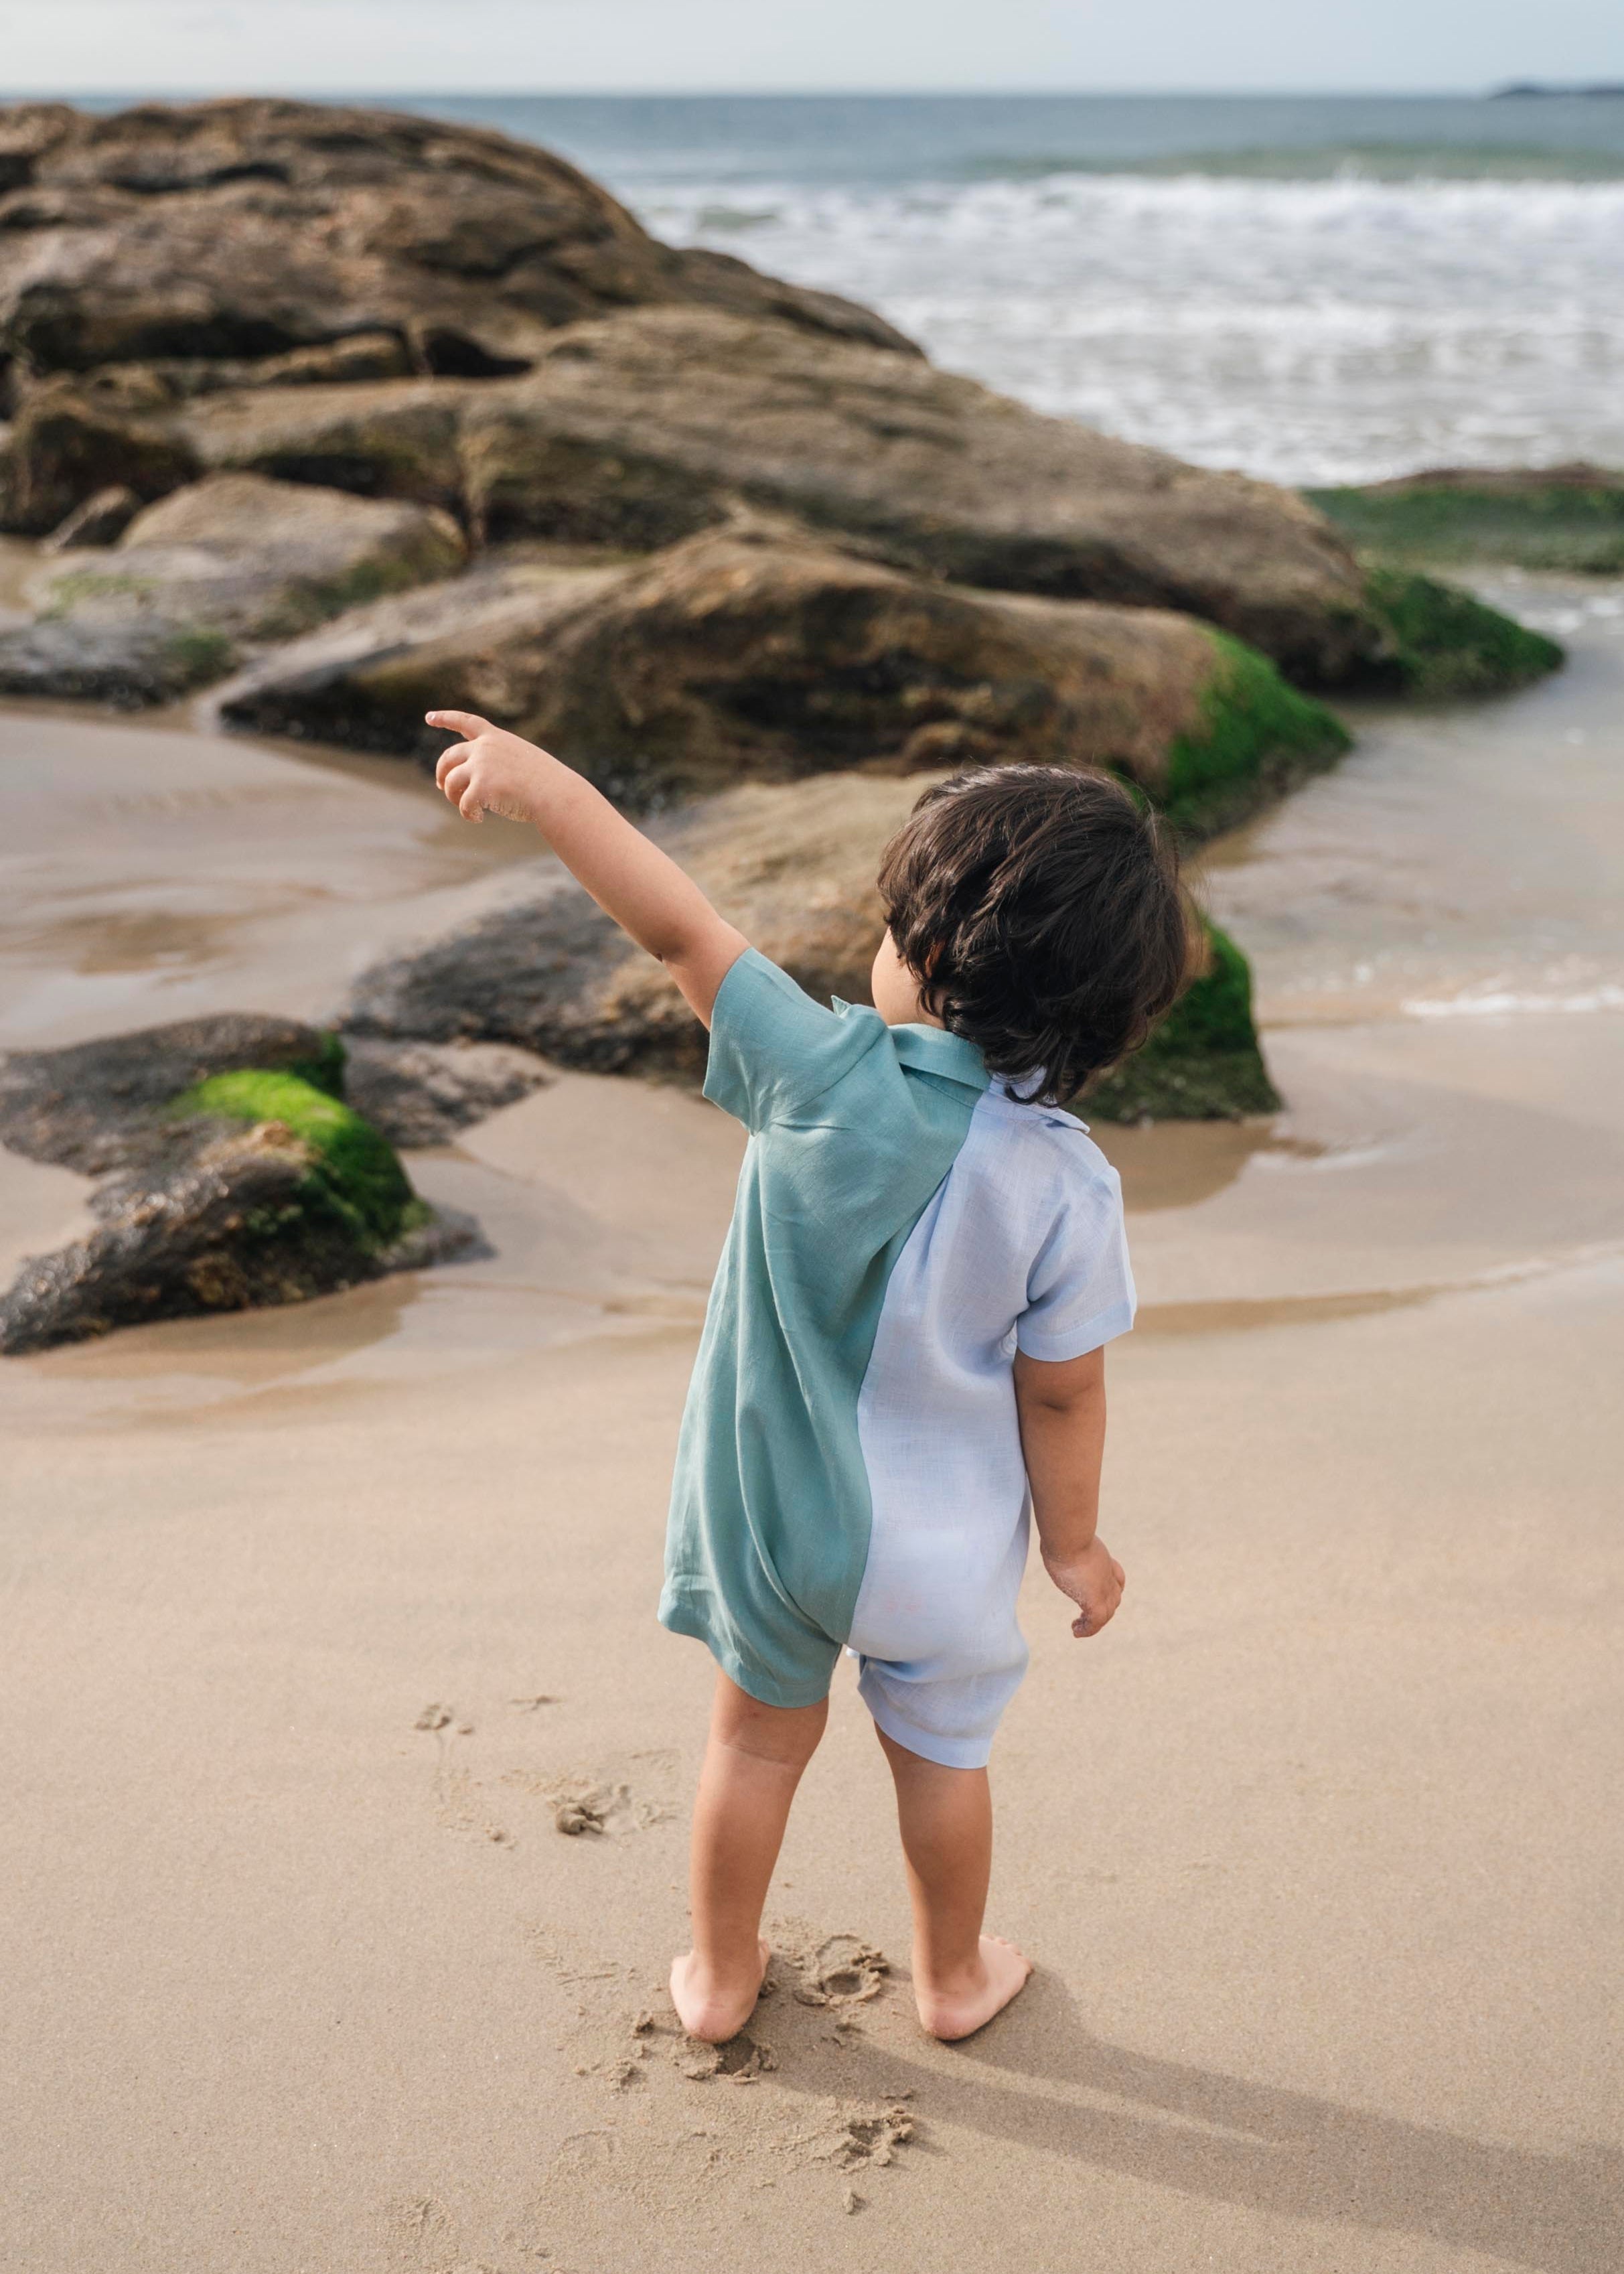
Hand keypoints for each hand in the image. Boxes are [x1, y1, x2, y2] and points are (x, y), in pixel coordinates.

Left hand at [428, 709, 553, 824]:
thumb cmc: (545, 783)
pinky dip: (468, 814)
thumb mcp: (521, 761)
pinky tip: (478, 819)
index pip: (466, 722)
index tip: (429, 717)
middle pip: (448, 757)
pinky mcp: (481, 788)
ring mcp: (481, 767)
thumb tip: (471, 781)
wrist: (556, 794)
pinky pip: (463, 804)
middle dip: (442, 773)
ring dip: (453, 796)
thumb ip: (496, 763)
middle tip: (441, 786)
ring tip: (466, 807)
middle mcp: (484, 748)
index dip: (446, 718)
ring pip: (450, 782)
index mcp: (496, 738)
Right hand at [1041, 1537, 1125, 1638]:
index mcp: (1103, 1559)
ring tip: (1078, 1626)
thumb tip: (1050, 1529)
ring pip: (1107, 1612)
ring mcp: (1103, 1589)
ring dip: (1094, 1622)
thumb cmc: (1062, 1531)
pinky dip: (1088, 1630)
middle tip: (1085, 1613)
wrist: (1069, 1537)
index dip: (1111, 1587)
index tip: (1094, 1590)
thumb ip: (1063, 1538)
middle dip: (1103, 1607)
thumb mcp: (1065, 1535)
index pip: (1117, 1578)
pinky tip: (1076, 1631)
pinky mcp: (1094, 1601)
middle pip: (1114, 1597)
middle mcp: (1107, 1575)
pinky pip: (1096, 1623)